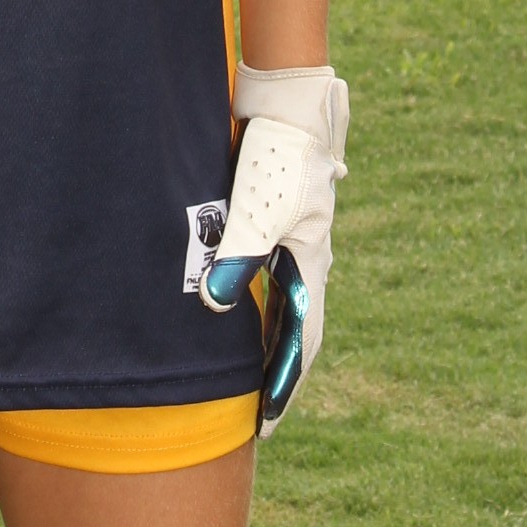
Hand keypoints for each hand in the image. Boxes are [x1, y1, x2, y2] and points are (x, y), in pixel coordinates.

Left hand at [197, 65, 348, 433]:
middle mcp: (307, 259)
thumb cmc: (278, 156)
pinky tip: (239, 314)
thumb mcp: (256, 211)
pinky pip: (270, 277)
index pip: (300, 341)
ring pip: (283, 304)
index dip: (282, 384)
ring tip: (249, 377)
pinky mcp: (275, 220)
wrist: (291, 103)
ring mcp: (293, 241)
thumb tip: (215, 307)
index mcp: (311, 264)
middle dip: (277, 372)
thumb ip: (235, 258)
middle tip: (260, 414)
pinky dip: (258, 306)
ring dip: (268, 341)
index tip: (267, 423)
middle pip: (294, 329)